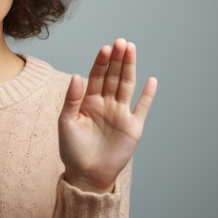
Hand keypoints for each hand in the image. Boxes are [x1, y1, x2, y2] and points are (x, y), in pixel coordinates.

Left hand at [58, 39, 156, 192]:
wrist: (86, 174)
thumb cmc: (72, 149)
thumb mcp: (66, 122)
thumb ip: (71, 99)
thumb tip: (77, 75)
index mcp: (88, 101)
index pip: (96, 76)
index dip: (101, 62)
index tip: (105, 48)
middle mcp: (106, 104)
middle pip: (114, 77)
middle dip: (117, 59)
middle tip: (121, 42)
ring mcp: (120, 114)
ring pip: (127, 86)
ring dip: (130, 68)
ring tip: (132, 50)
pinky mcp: (133, 127)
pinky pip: (142, 108)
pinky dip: (147, 95)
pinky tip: (151, 80)